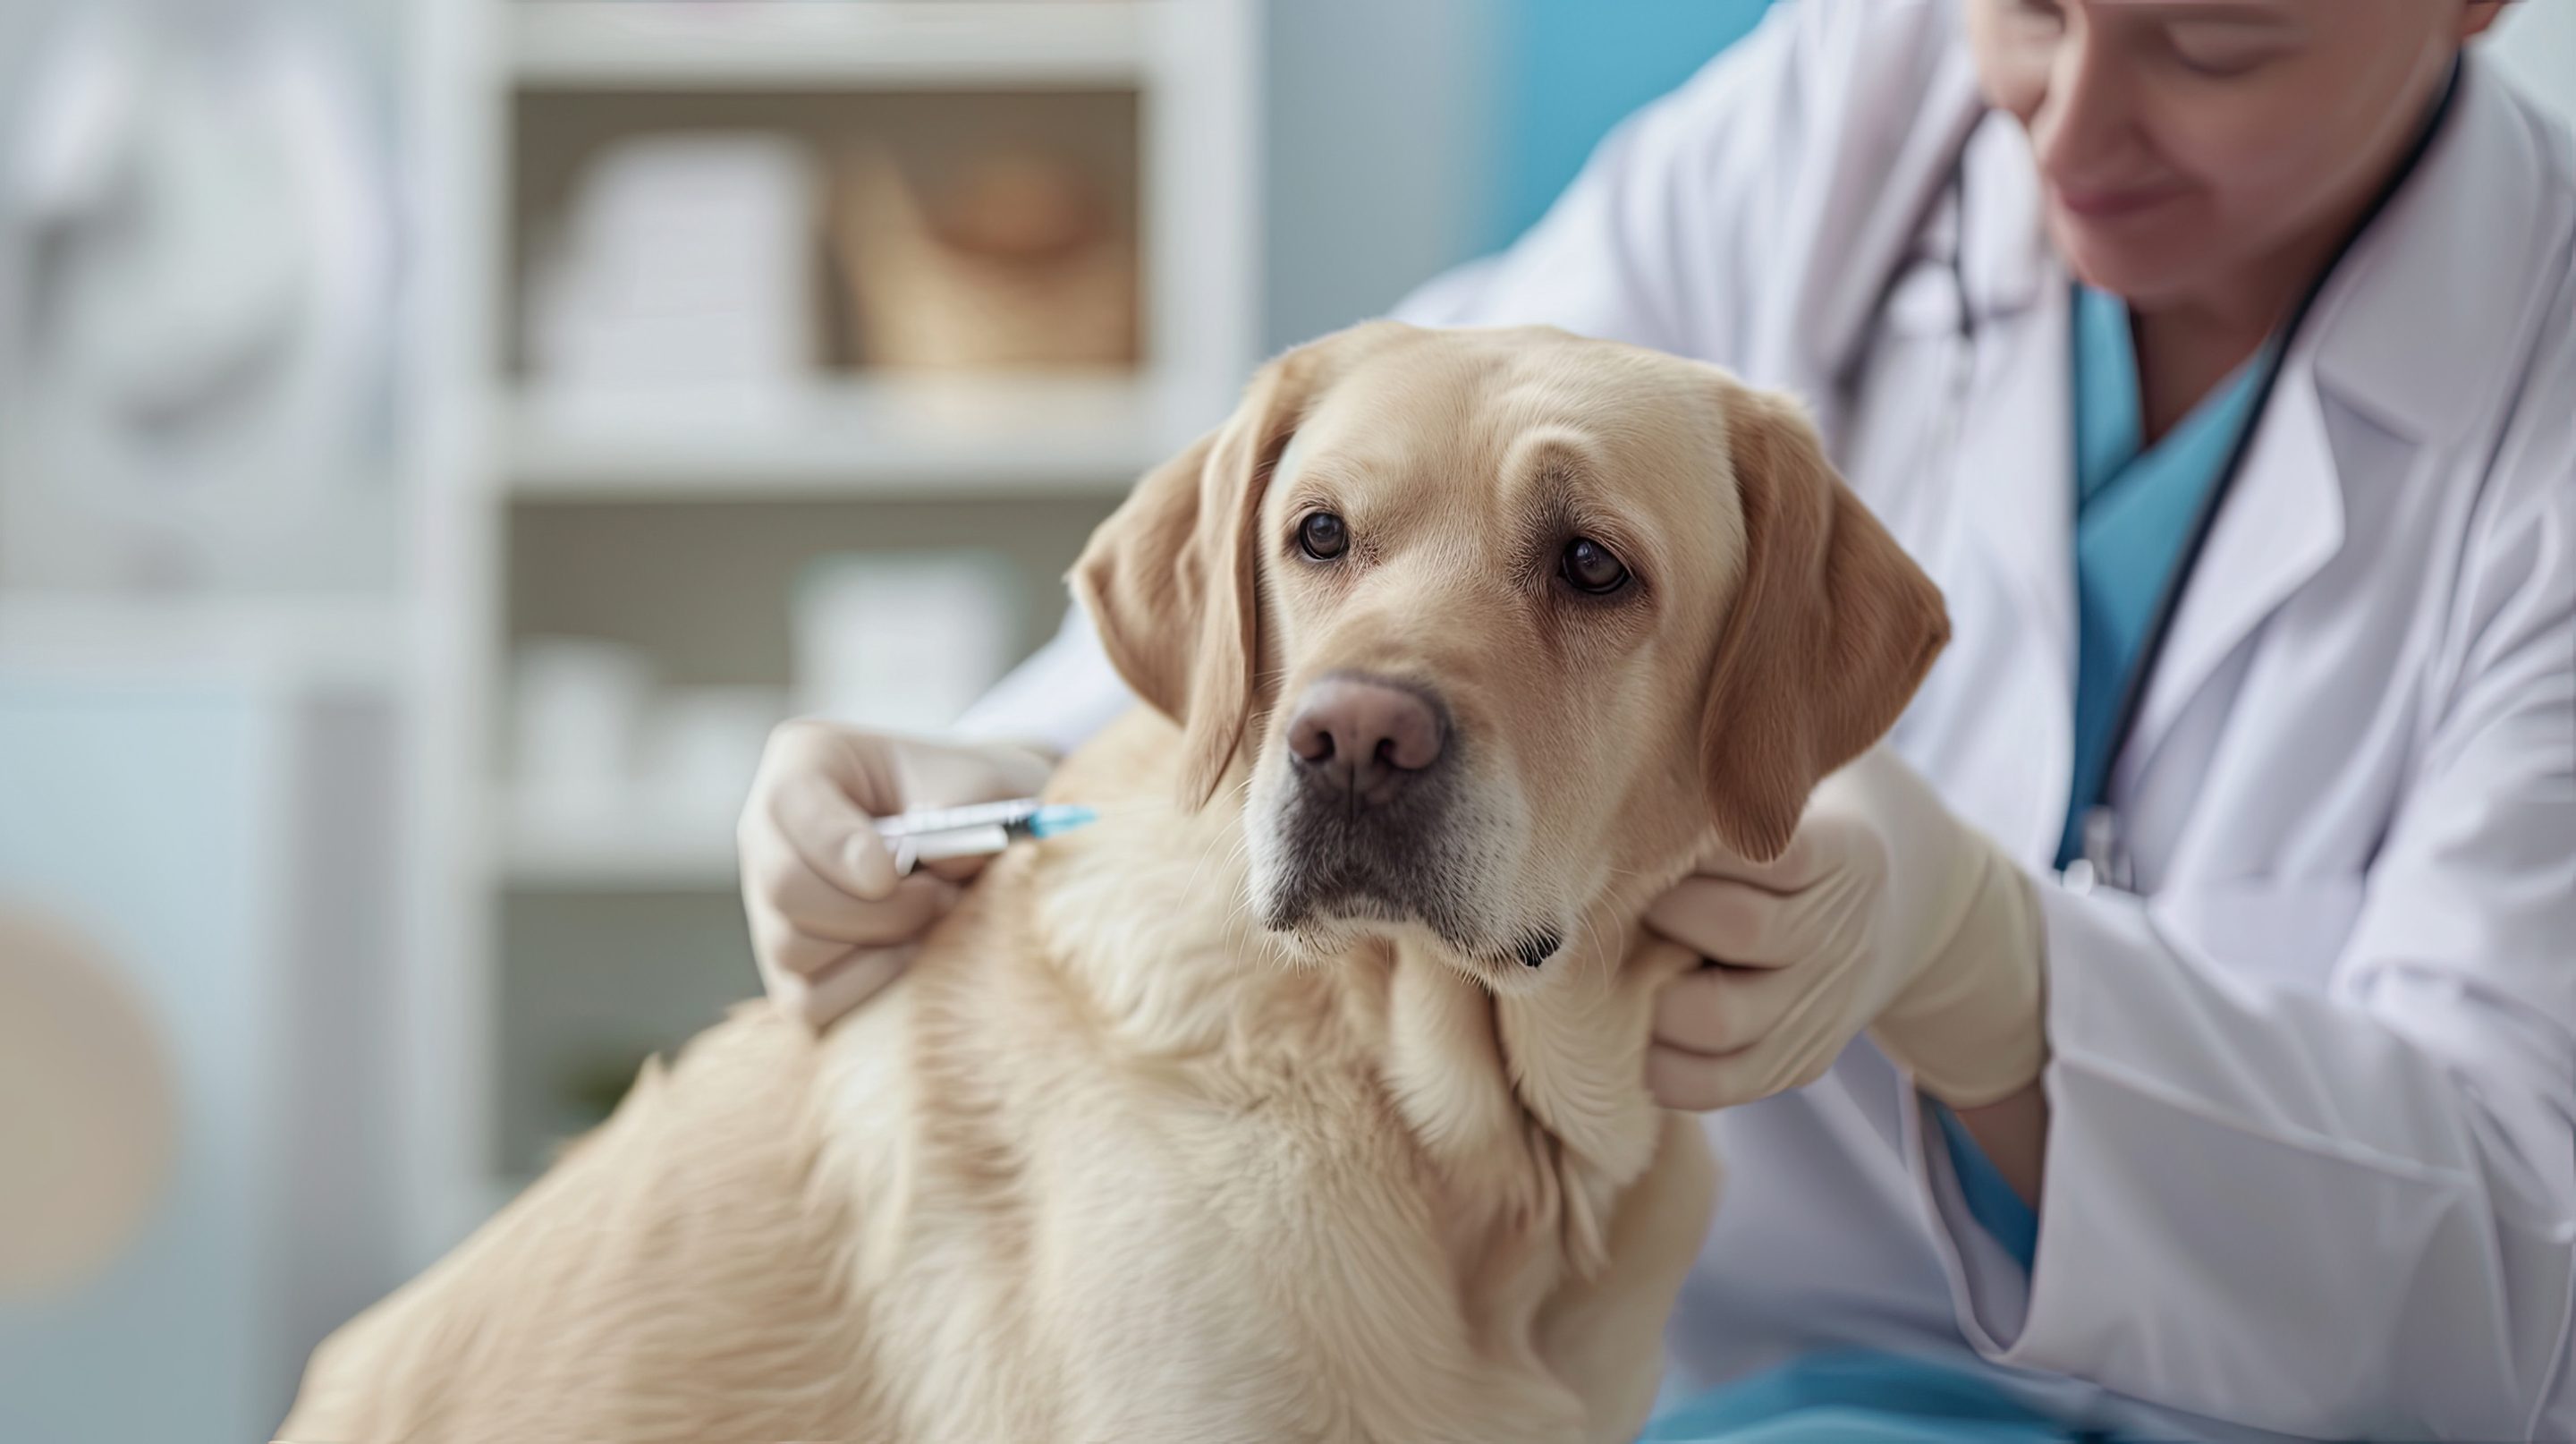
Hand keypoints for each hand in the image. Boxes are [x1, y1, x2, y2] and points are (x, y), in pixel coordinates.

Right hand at [738, 721, 1055, 1029]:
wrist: (972, 836)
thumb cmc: (970, 798)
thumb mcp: (983, 777)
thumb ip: (968, 805)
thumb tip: (946, 864)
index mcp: (806, 761)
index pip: (791, 803)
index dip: (838, 846)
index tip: (890, 873)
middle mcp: (768, 832)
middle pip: (785, 886)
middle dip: (874, 907)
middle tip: (937, 896)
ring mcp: (767, 903)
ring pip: (793, 947)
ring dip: (878, 945)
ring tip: (932, 915)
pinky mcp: (786, 968)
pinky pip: (808, 999)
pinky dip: (868, 985)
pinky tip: (909, 953)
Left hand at [1643, 747, 2045, 1110]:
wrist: (1920, 902)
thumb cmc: (1824, 811)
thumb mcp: (1817, 765)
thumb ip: (1757, 747)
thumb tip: (1657, 692)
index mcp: (1847, 852)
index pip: (1767, 849)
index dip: (1693, 841)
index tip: (1639, 819)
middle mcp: (1841, 932)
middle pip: (1735, 929)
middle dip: (1658, 906)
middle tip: (1608, 882)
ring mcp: (1823, 1004)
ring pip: (1719, 1019)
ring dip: (1650, 991)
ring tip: (1616, 957)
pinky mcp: (1802, 1060)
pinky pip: (1719, 1084)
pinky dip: (1662, 1065)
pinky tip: (1632, 1025)